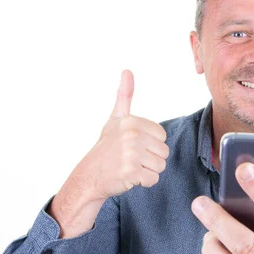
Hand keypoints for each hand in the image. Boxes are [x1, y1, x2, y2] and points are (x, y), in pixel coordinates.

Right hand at [78, 69, 168, 199]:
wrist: (89, 175)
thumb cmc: (107, 147)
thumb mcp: (115, 119)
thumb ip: (124, 96)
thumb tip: (127, 71)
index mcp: (132, 122)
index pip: (162, 136)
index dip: (151, 144)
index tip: (134, 145)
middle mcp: (132, 136)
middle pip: (164, 152)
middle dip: (151, 159)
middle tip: (132, 159)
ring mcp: (131, 155)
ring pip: (161, 166)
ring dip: (148, 171)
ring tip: (131, 167)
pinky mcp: (130, 173)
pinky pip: (153, 180)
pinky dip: (143, 182)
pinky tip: (129, 178)